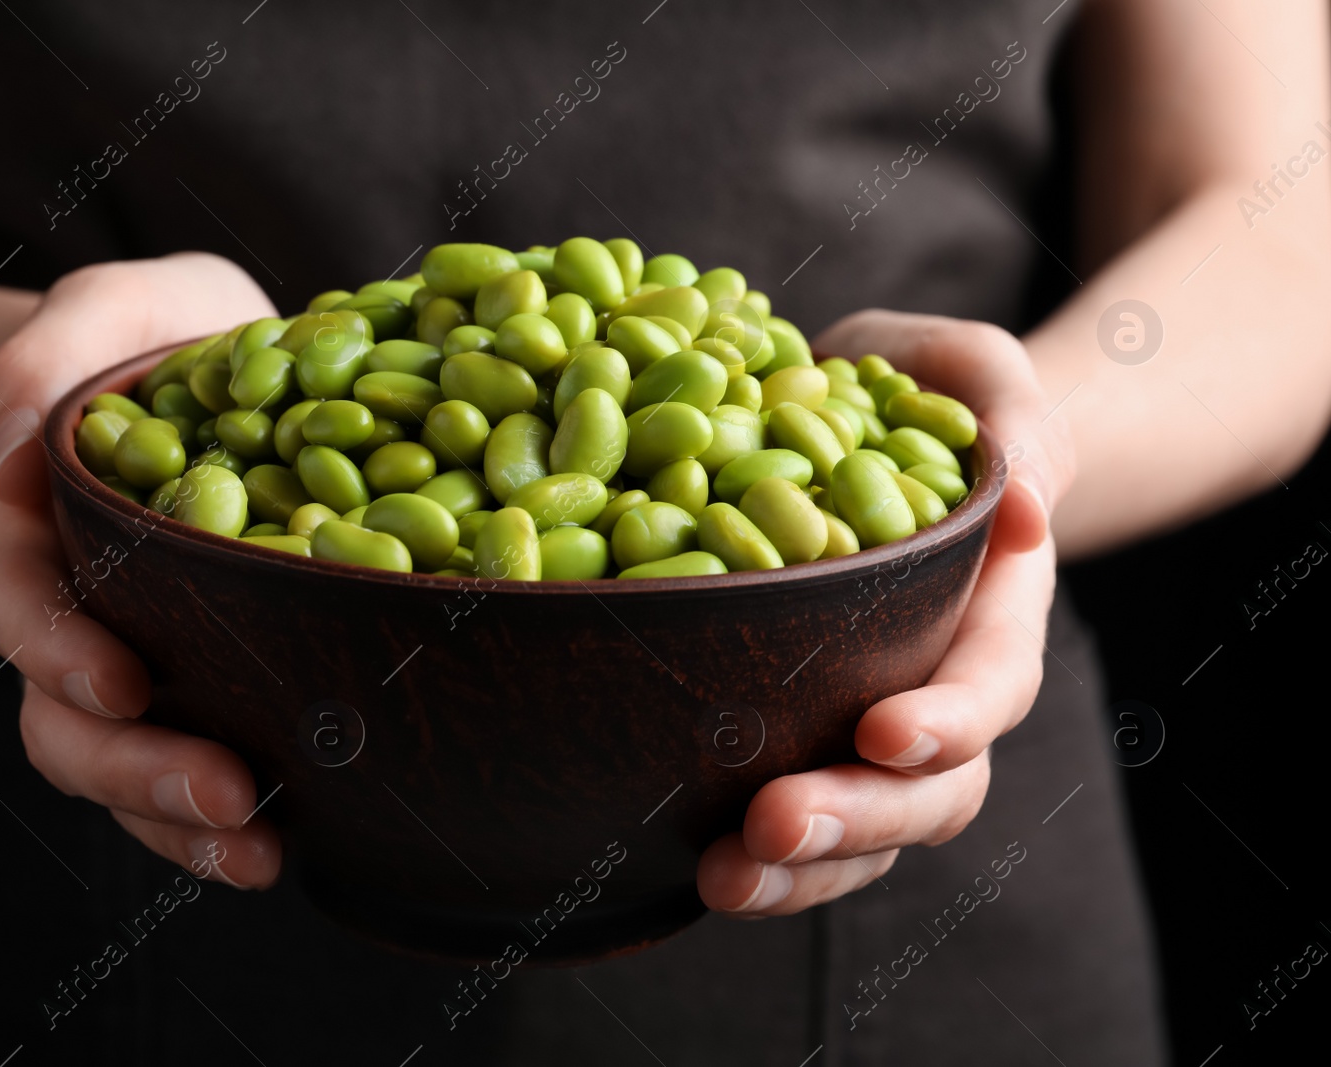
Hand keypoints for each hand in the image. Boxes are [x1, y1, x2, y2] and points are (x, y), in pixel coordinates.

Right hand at [0, 254, 282, 887]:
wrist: (197, 377)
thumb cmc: (155, 335)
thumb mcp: (118, 303)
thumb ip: (61, 338)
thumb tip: (14, 433)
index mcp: (36, 521)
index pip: (22, 597)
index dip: (63, 649)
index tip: (129, 684)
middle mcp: (71, 608)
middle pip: (64, 714)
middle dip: (136, 766)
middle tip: (231, 793)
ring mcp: (130, 657)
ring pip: (120, 765)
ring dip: (181, 819)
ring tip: (265, 850)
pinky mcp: (197, 686)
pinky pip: (187, 767)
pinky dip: (220, 821)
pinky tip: (292, 844)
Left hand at [697, 311, 1075, 914]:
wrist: (876, 419)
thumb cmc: (934, 388)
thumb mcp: (978, 373)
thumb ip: (1017, 424)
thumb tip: (1024, 513)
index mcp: (991, 609)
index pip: (988, 684)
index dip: (947, 721)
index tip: (882, 732)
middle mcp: (937, 687)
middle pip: (928, 790)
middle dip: (856, 817)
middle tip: (772, 826)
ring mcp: (865, 725)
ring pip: (861, 831)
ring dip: (798, 869)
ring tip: (724, 878)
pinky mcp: (796, 735)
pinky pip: (787, 816)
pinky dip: (752, 852)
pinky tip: (687, 866)